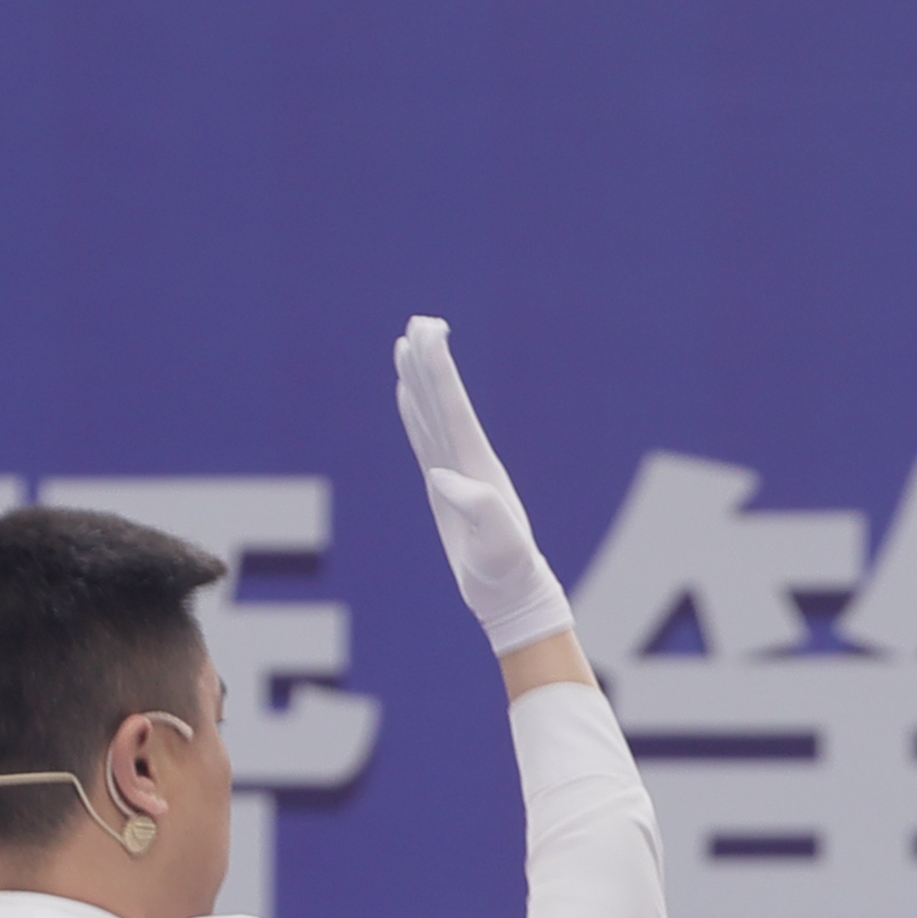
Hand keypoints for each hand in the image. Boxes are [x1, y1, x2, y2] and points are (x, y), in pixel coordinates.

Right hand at [395, 316, 573, 659]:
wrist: (511, 595)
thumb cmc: (507, 573)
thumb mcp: (499, 544)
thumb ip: (479, 508)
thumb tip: (442, 476)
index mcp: (477, 466)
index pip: (454, 408)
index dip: (440, 370)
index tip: (429, 333)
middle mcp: (467, 460)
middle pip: (442, 401)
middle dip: (429, 362)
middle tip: (418, 322)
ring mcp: (455, 471)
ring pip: (431, 414)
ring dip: (419, 380)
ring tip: (405, 345)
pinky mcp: (444, 487)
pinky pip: (425, 440)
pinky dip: (415, 413)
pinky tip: (408, 394)